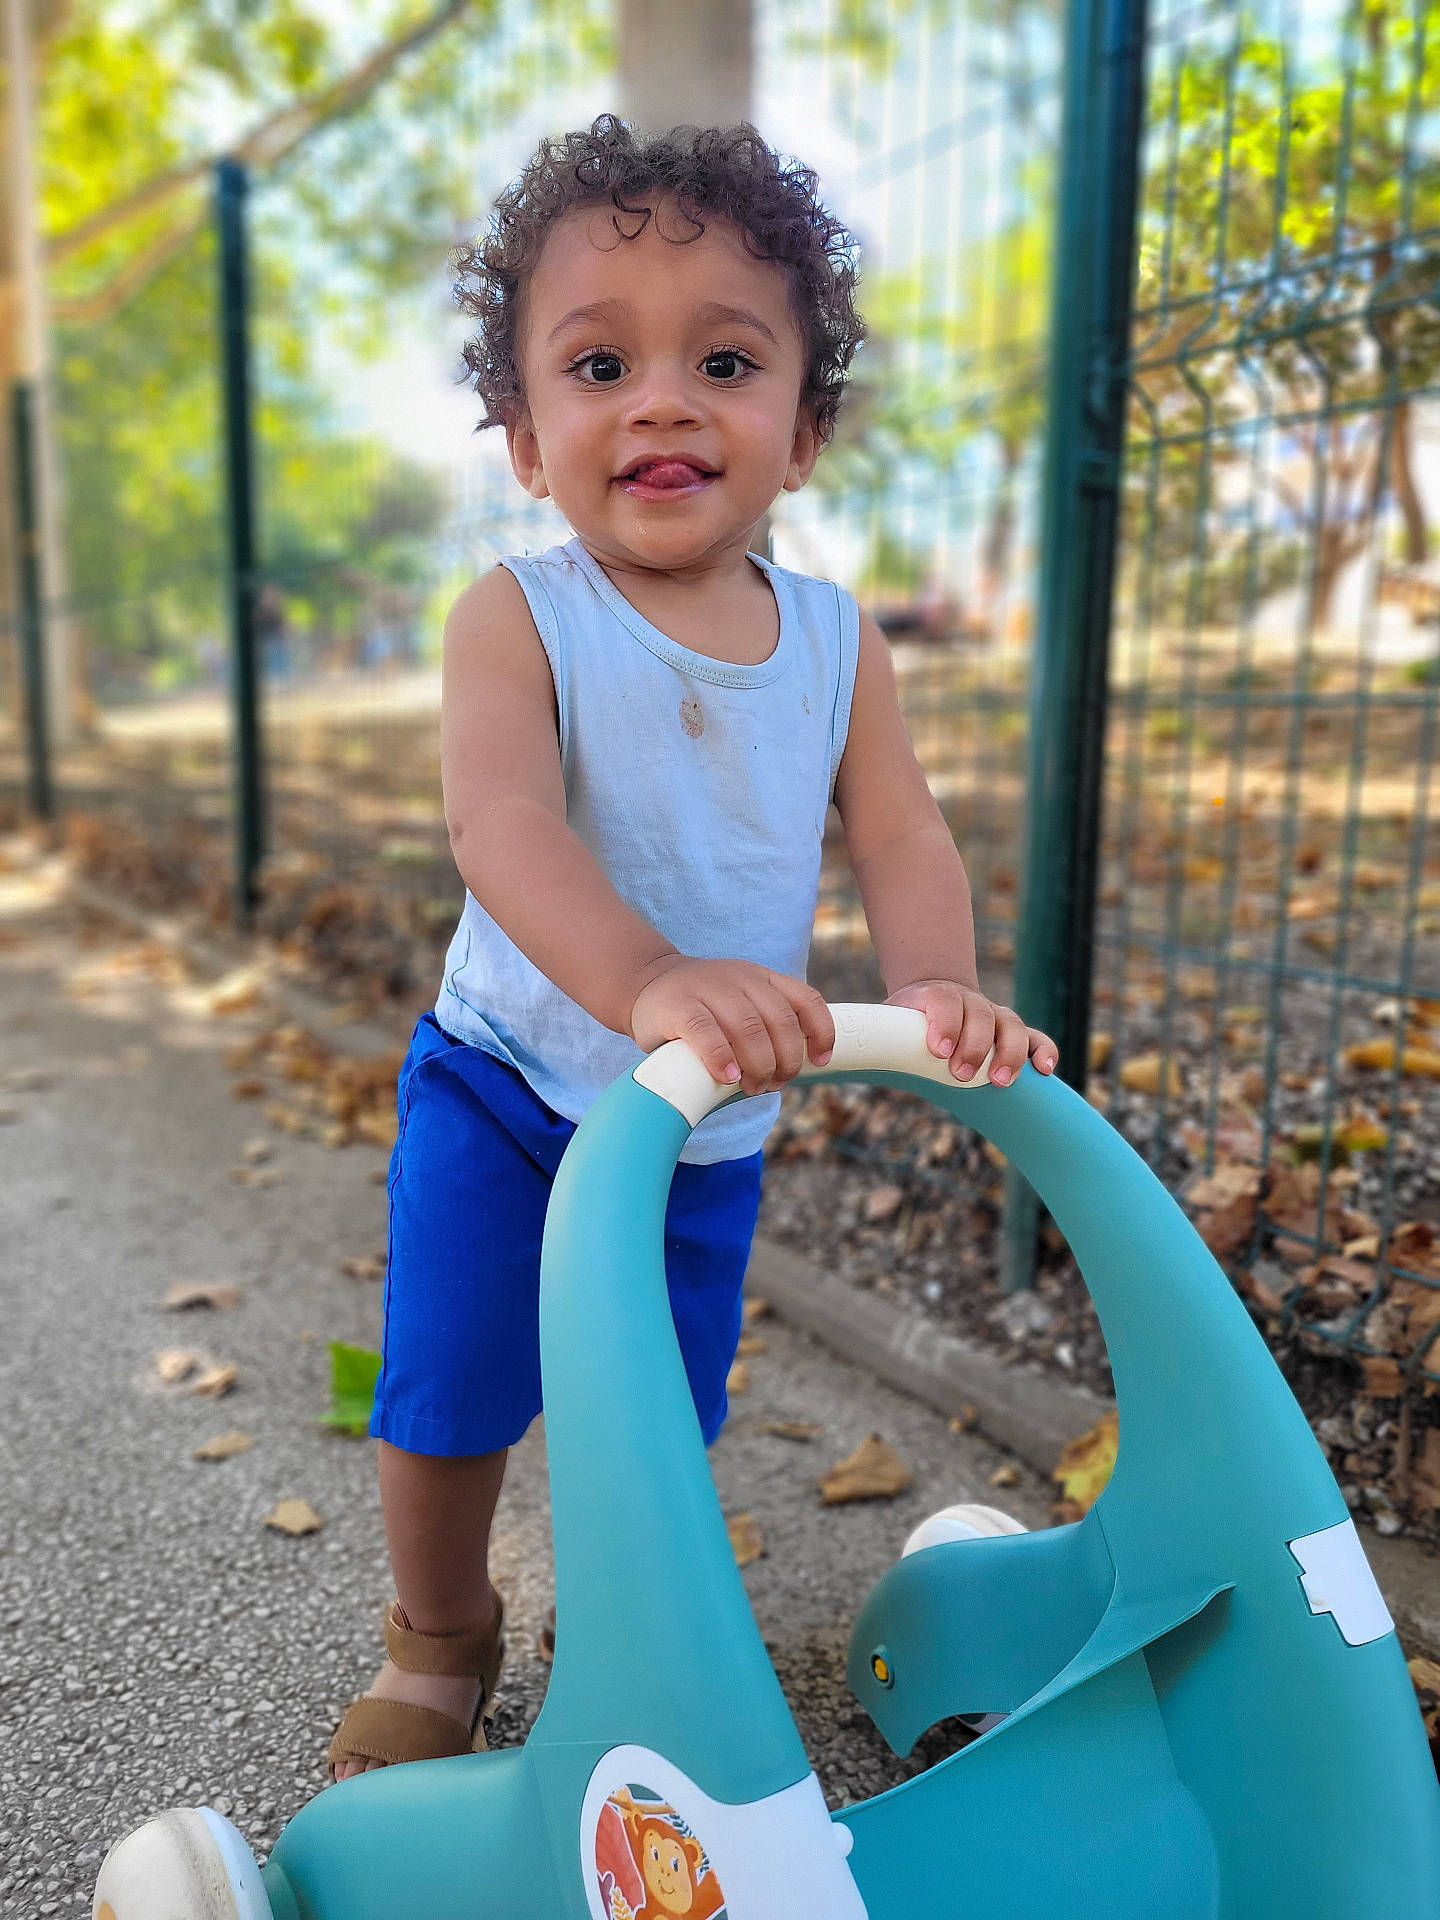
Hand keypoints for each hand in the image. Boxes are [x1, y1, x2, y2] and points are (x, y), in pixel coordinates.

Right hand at [629, 956, 835, 1094]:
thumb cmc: (702, 1009)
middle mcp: (740, 979)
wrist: (645, 983)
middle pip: (780, 1021)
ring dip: (757, 1065)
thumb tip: (793, 1073)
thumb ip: (765, 1027)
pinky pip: (706, 1033)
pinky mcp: (678, 1006)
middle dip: (785, 1060)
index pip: (806, 999)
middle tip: (774, 1083)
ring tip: (752, 1086)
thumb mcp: (740, 1004)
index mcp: (762, 979)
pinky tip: (727, 1076)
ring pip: (747, 1028)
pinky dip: (721, 1058)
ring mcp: (708, 989)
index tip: (819, 1062)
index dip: (821, 1033)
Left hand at [885, 980, 1058, 1086]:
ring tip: (1000, 1081)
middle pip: (981, 1016)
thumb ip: (889, 1047)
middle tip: (962, 1074)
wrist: (933, 996)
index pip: (944, 1002)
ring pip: (1011, 1025)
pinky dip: (1043, 1050)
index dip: (944, 1024)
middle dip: (974, 1046)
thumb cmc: (910, 1021)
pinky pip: (1036, 1037)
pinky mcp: (1015, 1032)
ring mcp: (996, 1015)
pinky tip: (1044, 1069)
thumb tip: (884, 1082)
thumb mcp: (892, 1026)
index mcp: (938, 996)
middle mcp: (971, 1002)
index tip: (939, 1050)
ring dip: (1009, 1053)